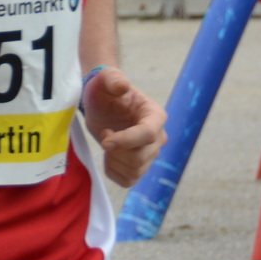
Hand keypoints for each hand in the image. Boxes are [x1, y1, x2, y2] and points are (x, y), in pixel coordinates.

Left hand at [82, 67, 167, 187]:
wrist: (101, 105)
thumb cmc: (105, 91)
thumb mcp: (105, 80)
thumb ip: (112, 78)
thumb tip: (122, 85)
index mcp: (155, 116)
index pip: (148, 135)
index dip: (126, 141)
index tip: (105, 140)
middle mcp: (159, 137)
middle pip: (140, 158)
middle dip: (116, 150)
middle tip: (105, 134)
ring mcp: (151, 153)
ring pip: (135, 171)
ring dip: (114, 161)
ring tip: (108, 142)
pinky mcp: (139, 166)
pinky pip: (128, 181)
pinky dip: (114, 172)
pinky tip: (109, 156)